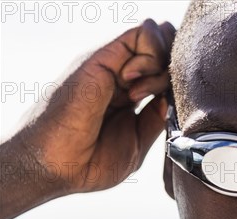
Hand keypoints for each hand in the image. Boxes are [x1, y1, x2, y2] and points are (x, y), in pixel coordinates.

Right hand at [19, 19, 175, 192]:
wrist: (59, 166)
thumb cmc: (91, 161)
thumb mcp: (137, 142)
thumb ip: (155, 118)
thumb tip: (171, 97)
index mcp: (130, 94)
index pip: (166, 69)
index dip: (178, 81)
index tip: (170, 107)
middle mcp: (122, 74)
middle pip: (165, 48)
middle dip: (174, 69)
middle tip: (158, 98)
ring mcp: (114, 64)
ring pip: (157, 37)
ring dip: (162, 64)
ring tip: (140, 95)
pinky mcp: (103, 57)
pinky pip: (142, 35)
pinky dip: (151, 56)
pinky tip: (134, 85)